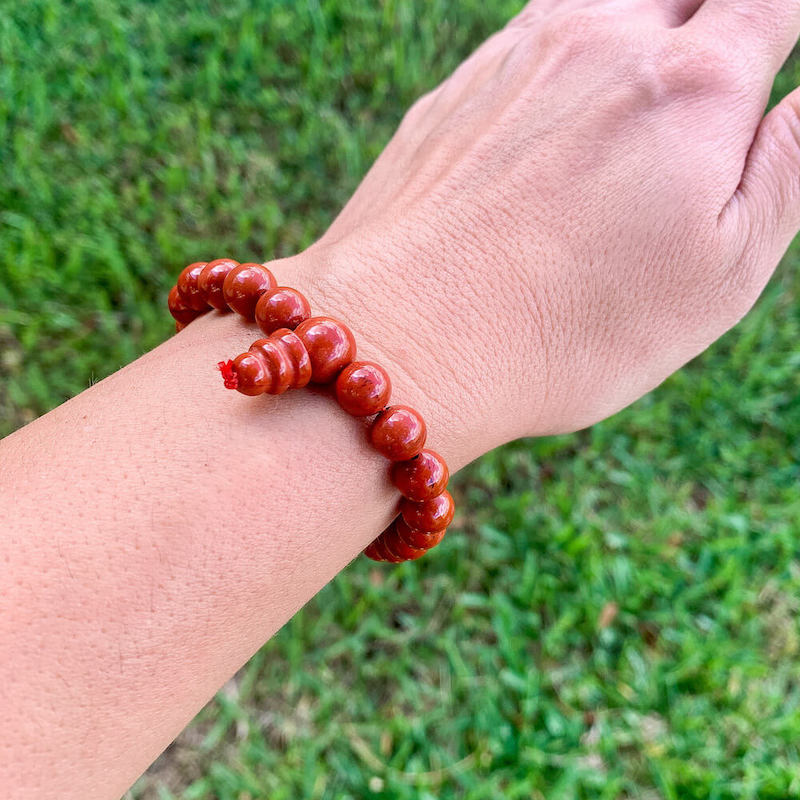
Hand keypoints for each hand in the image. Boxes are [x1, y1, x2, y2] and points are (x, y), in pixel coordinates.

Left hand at [284, 0, 799, 461]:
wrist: (406, 341)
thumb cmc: (570, 331)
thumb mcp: (719, 276)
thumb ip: (785, 172)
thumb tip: (799, 100)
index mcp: (689, 87)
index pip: (767, 1)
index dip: (777, 24)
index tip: (770, 49)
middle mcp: (599, 43)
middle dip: (708, 19)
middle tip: (702, 78)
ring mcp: (513, 61)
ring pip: (597, 1)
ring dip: (631, 27)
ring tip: (634, 87)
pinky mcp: (452, 93)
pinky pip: (522, 41)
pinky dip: (557, 56)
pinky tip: (555, 109)